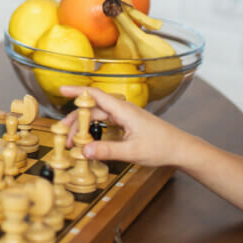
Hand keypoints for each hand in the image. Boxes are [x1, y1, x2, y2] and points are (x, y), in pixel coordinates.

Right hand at [58, 85, 192, 167]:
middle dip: (75, 120)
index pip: (95, 95)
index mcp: (123, 110)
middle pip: (92, 109)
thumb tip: (84, 150)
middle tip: (63, 135)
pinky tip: (89, 140)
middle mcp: (122, 110)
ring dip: (84, 127)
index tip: (61, 90)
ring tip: (73, 142)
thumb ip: (107, 151)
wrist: (181, 149)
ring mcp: (125, 117)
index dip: (77, 91)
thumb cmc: (161, 147)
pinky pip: (106, 123)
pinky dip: (94, 130)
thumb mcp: (132, 152)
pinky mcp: (127, 125)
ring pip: (98, 117)